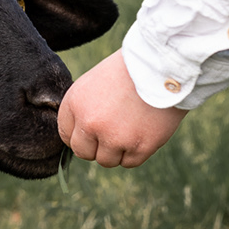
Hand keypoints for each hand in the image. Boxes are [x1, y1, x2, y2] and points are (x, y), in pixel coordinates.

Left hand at [58, 50, 186, 167]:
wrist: (161, 66)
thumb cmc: (128, 71)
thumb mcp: (94, 83)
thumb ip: (84, 110)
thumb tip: (82, 137)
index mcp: (75, 104)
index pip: (66, 135)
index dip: (81, 134)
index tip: (93, 130)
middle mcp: (90, 124)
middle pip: (83, 152)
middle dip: (95, 146)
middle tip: (112, 132)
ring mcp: (114, 138)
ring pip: (106, 160)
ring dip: (116, 150)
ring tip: (130, 128)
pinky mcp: (139, 147)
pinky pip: (129, 162)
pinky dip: (135, 151)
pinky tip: (142, 132)